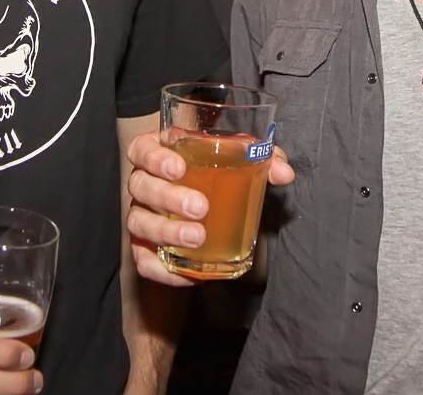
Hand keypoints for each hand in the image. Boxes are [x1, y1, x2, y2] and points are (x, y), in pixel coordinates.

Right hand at [123, 131, 294, 286]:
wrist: (208, 199)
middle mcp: (144, 183)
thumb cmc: (219, 171)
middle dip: (168, 197)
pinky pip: (144, 261)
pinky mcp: (145, 247)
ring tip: (198, 238)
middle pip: (140, 186)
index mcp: (161, 153)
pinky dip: (163, 270)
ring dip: (166, 232)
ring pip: (138, 223)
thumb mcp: (240, 158)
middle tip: (200, 207)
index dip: (154, 157)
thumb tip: (284, 173)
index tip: (178, 168)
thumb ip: (264, 158)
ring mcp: (142, 216)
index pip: (142, 149)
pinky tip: (188, 273)